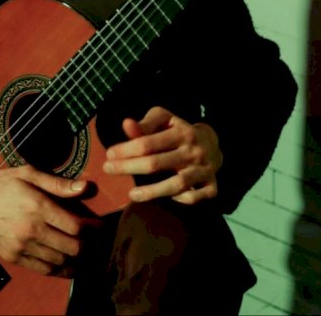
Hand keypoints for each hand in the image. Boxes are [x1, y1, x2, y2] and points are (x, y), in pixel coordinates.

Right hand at [0, 165, 94, 276]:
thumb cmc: (0, 184)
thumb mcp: (28, 173)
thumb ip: (58, 183)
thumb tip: (86, 187)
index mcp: (37, 206)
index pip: (75, 226)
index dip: (93, 228)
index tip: (99, 225)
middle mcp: (31, 230)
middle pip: (71, 247)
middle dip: (88, 245)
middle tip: (94, 239)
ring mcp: (21, 247)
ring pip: (59, 261)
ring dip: (76, 259)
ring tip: (85, 251)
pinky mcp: (13, 258)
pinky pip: (43, 269)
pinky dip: (59, 269)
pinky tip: (67, 264)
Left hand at [102, 106, 222, 204]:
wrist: (213, 144)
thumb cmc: (178, 131)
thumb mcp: (164, 120)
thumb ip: (145, 123)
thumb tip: (126, 124)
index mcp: (182, 132)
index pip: (149, 143)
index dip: (126, 149)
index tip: (109, 154)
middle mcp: (194, 151)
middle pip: (156, 164)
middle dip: (129, 167)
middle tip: (107, 169)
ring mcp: (204, 170)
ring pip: (176, 185)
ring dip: (152, 191)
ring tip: (131, 194)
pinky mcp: (212, 186)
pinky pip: (193, 198)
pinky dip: (179, 199)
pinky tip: (164, 197)